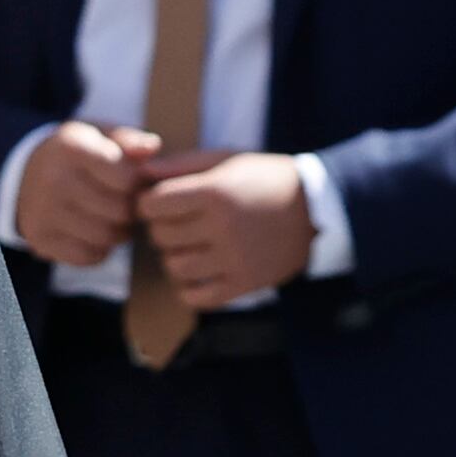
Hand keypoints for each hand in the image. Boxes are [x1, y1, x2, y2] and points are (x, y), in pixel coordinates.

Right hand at [13, 123, 159, 270]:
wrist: (25, 174)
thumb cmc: (77, 155)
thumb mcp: (99, 135)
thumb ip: (129, 140)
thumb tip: (152, 147)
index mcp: (71, 147)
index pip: (126, 178)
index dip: (137, 183)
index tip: (131, 180)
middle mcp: (53, 178)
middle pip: (120, 211)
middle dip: (130, 210)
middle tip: (125, 203)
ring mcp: (43, 211)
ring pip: (106, 237)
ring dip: (118, 232)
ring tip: (113, 218)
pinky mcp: (40, 239)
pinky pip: (89, 256)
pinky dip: (100, 249)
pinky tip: (94, 232)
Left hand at [136, 152, 313, 311]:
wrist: (315, 208)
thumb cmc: (263, 178)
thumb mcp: (225, 159)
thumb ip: (180, 164)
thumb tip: (140, 171)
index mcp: (215, 192)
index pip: (154, 204)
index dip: (148, 203)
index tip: (158, 202)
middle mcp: (222, 227)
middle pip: (161, 236)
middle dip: (160, 228)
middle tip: (174, 223)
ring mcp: (234, 259)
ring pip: (175, 267)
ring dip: (172, 257)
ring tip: (186, 246)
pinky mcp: (244, 283)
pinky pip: (197, 297)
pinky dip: (187, 289)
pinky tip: (196, 273)